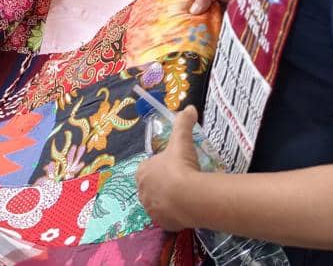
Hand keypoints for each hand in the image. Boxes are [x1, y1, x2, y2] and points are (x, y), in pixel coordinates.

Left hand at [136, 106, 202, 230]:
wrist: (189, 196)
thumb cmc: (180, 165)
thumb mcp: (181, 139)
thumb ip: (183, 122)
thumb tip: (190, 108)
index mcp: (143, 172)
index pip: (147, 168)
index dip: (160, 167)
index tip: (173, 166)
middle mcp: (142, 191)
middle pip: (151, 187)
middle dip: (162, 184)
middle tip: (180, 181)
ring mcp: (151, 209)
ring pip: (158, 203)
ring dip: (167, 200)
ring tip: (184, 196)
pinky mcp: (162, 223)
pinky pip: (167, 218)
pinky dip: (174, 215)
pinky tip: (186, 210)